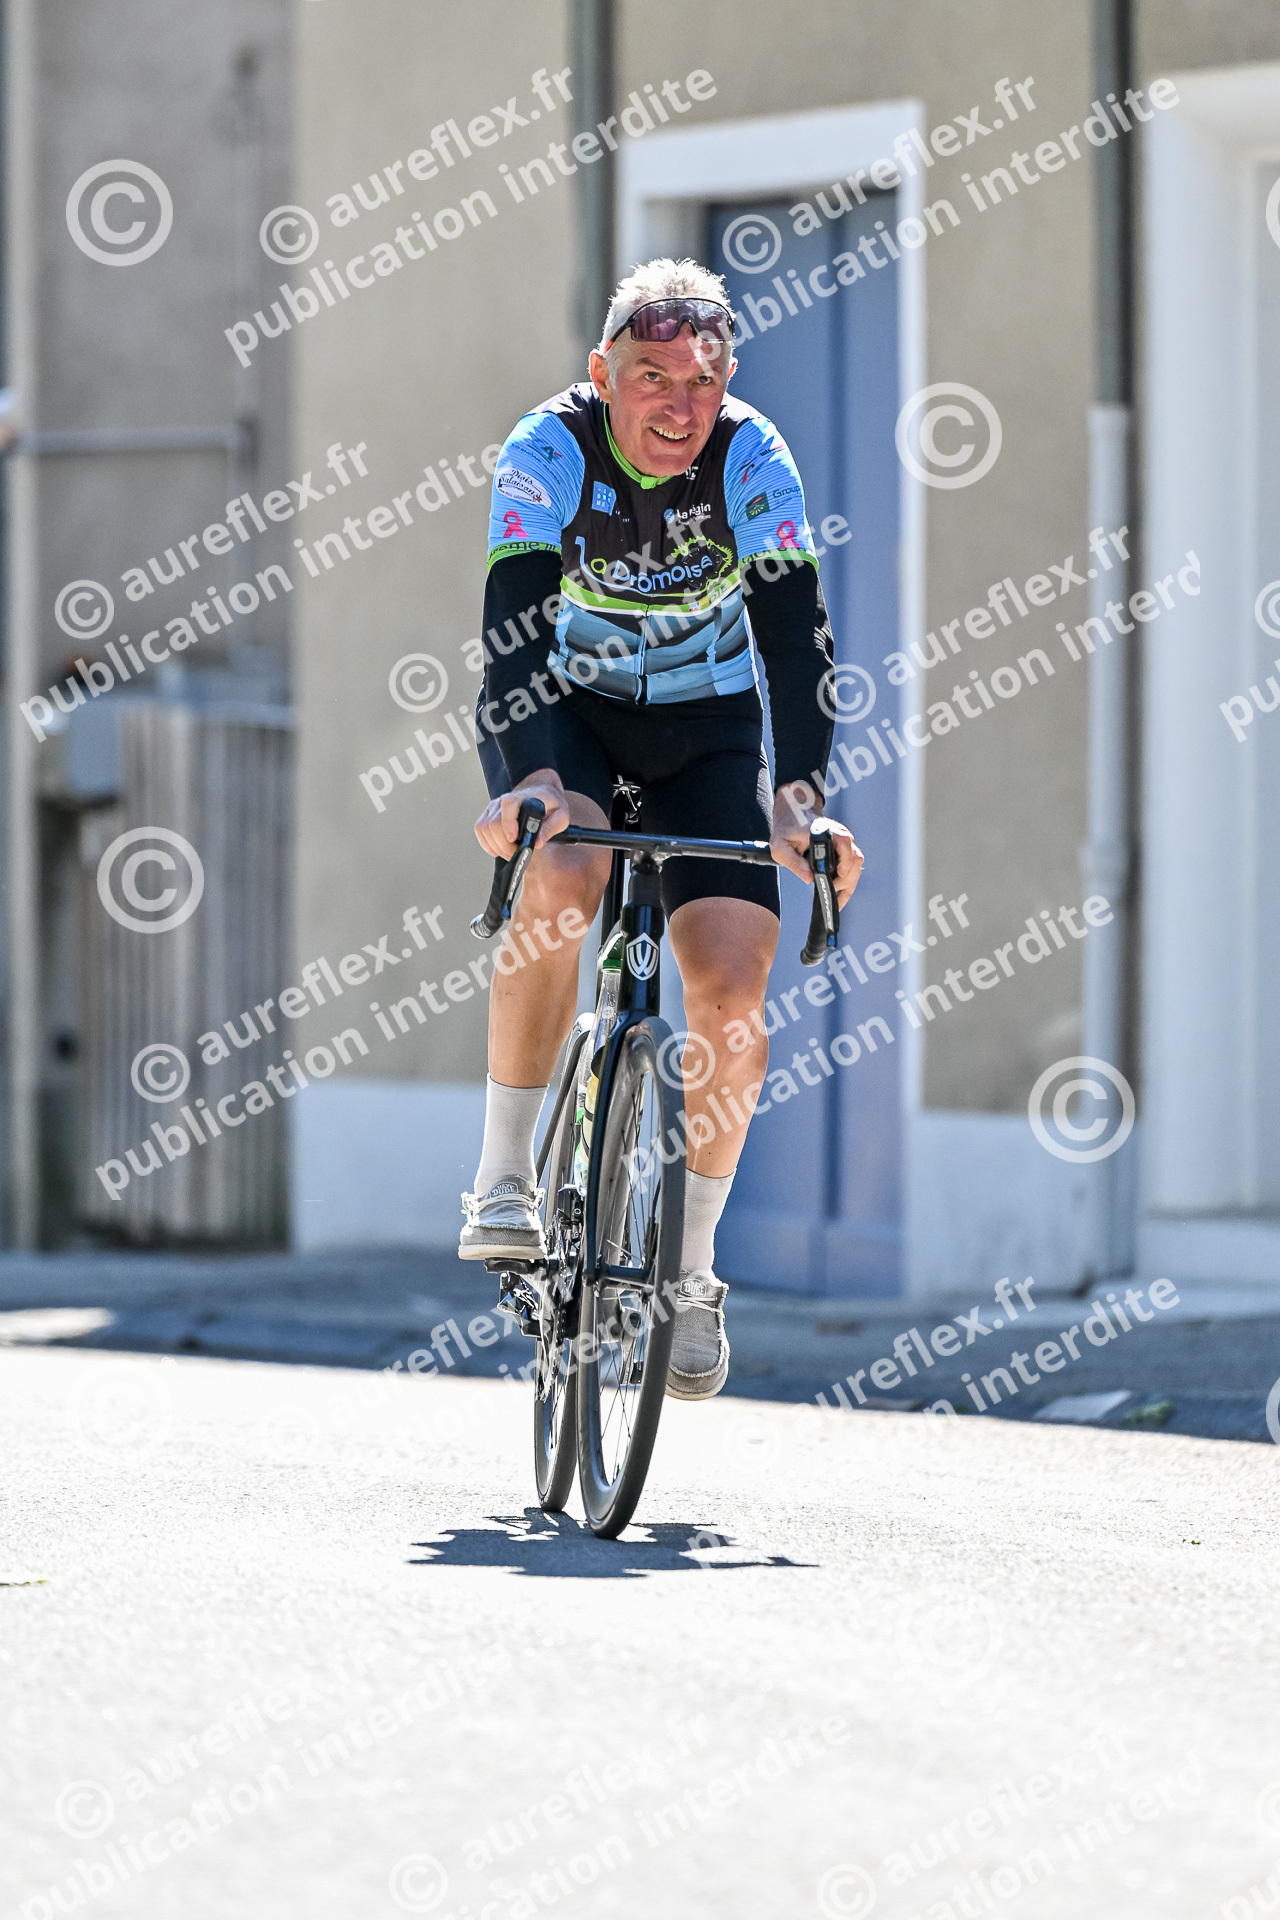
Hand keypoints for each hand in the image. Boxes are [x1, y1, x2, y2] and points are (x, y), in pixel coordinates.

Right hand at [474, 769, 569, 857]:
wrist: (541, 792)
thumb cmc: (551, 805)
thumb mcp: (561, 815)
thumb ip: (550, 828)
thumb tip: (537, 843)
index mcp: (523, 797)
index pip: (508, 806)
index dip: (508, 825)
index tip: (514, 840)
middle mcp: (504, 800)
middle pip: (494, 823)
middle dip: (504, 844)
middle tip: (516, 854)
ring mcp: (494, 807)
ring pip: (484, 828)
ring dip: (496, 846)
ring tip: (510, 853)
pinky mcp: (488, 814)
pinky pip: (480, 830)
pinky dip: (488, 844)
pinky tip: (499, 849)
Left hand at [771, 781, 863, 908]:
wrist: (794, 815)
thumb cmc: (786, 830)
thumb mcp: (781, 847)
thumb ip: (794, 862)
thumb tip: (809, 878)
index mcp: (825, 831)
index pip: (844, 843)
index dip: (844, 861)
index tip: (837, 876)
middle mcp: (839, 835)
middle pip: (854, 858)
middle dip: (846, 879)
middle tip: (831, 890)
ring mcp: (844, 842)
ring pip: (856, 864)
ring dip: (849, 882)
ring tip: (836, 898)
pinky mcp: (844, 849)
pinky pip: (853, 866)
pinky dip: (848, 881)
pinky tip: (840, 896)